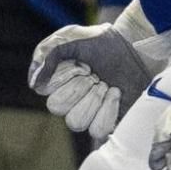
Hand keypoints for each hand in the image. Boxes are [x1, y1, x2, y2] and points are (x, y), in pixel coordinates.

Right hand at [29, 20, 158, 140]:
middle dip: (77, 89)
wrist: (136, 48)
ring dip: (93, 100)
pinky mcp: (107, 122)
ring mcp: (90, 113)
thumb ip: (47, 55)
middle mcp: (72, 100)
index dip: (64, 79)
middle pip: (58, 109)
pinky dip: (108, 110)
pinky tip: (115, 94)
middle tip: (93, 75)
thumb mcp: (71, 39)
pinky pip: (97, 131)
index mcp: (60, 82)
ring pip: (75, 123)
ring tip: (105, 85)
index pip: (48, 94)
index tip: (81, 64)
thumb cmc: (104, 42)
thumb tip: (34, 84)